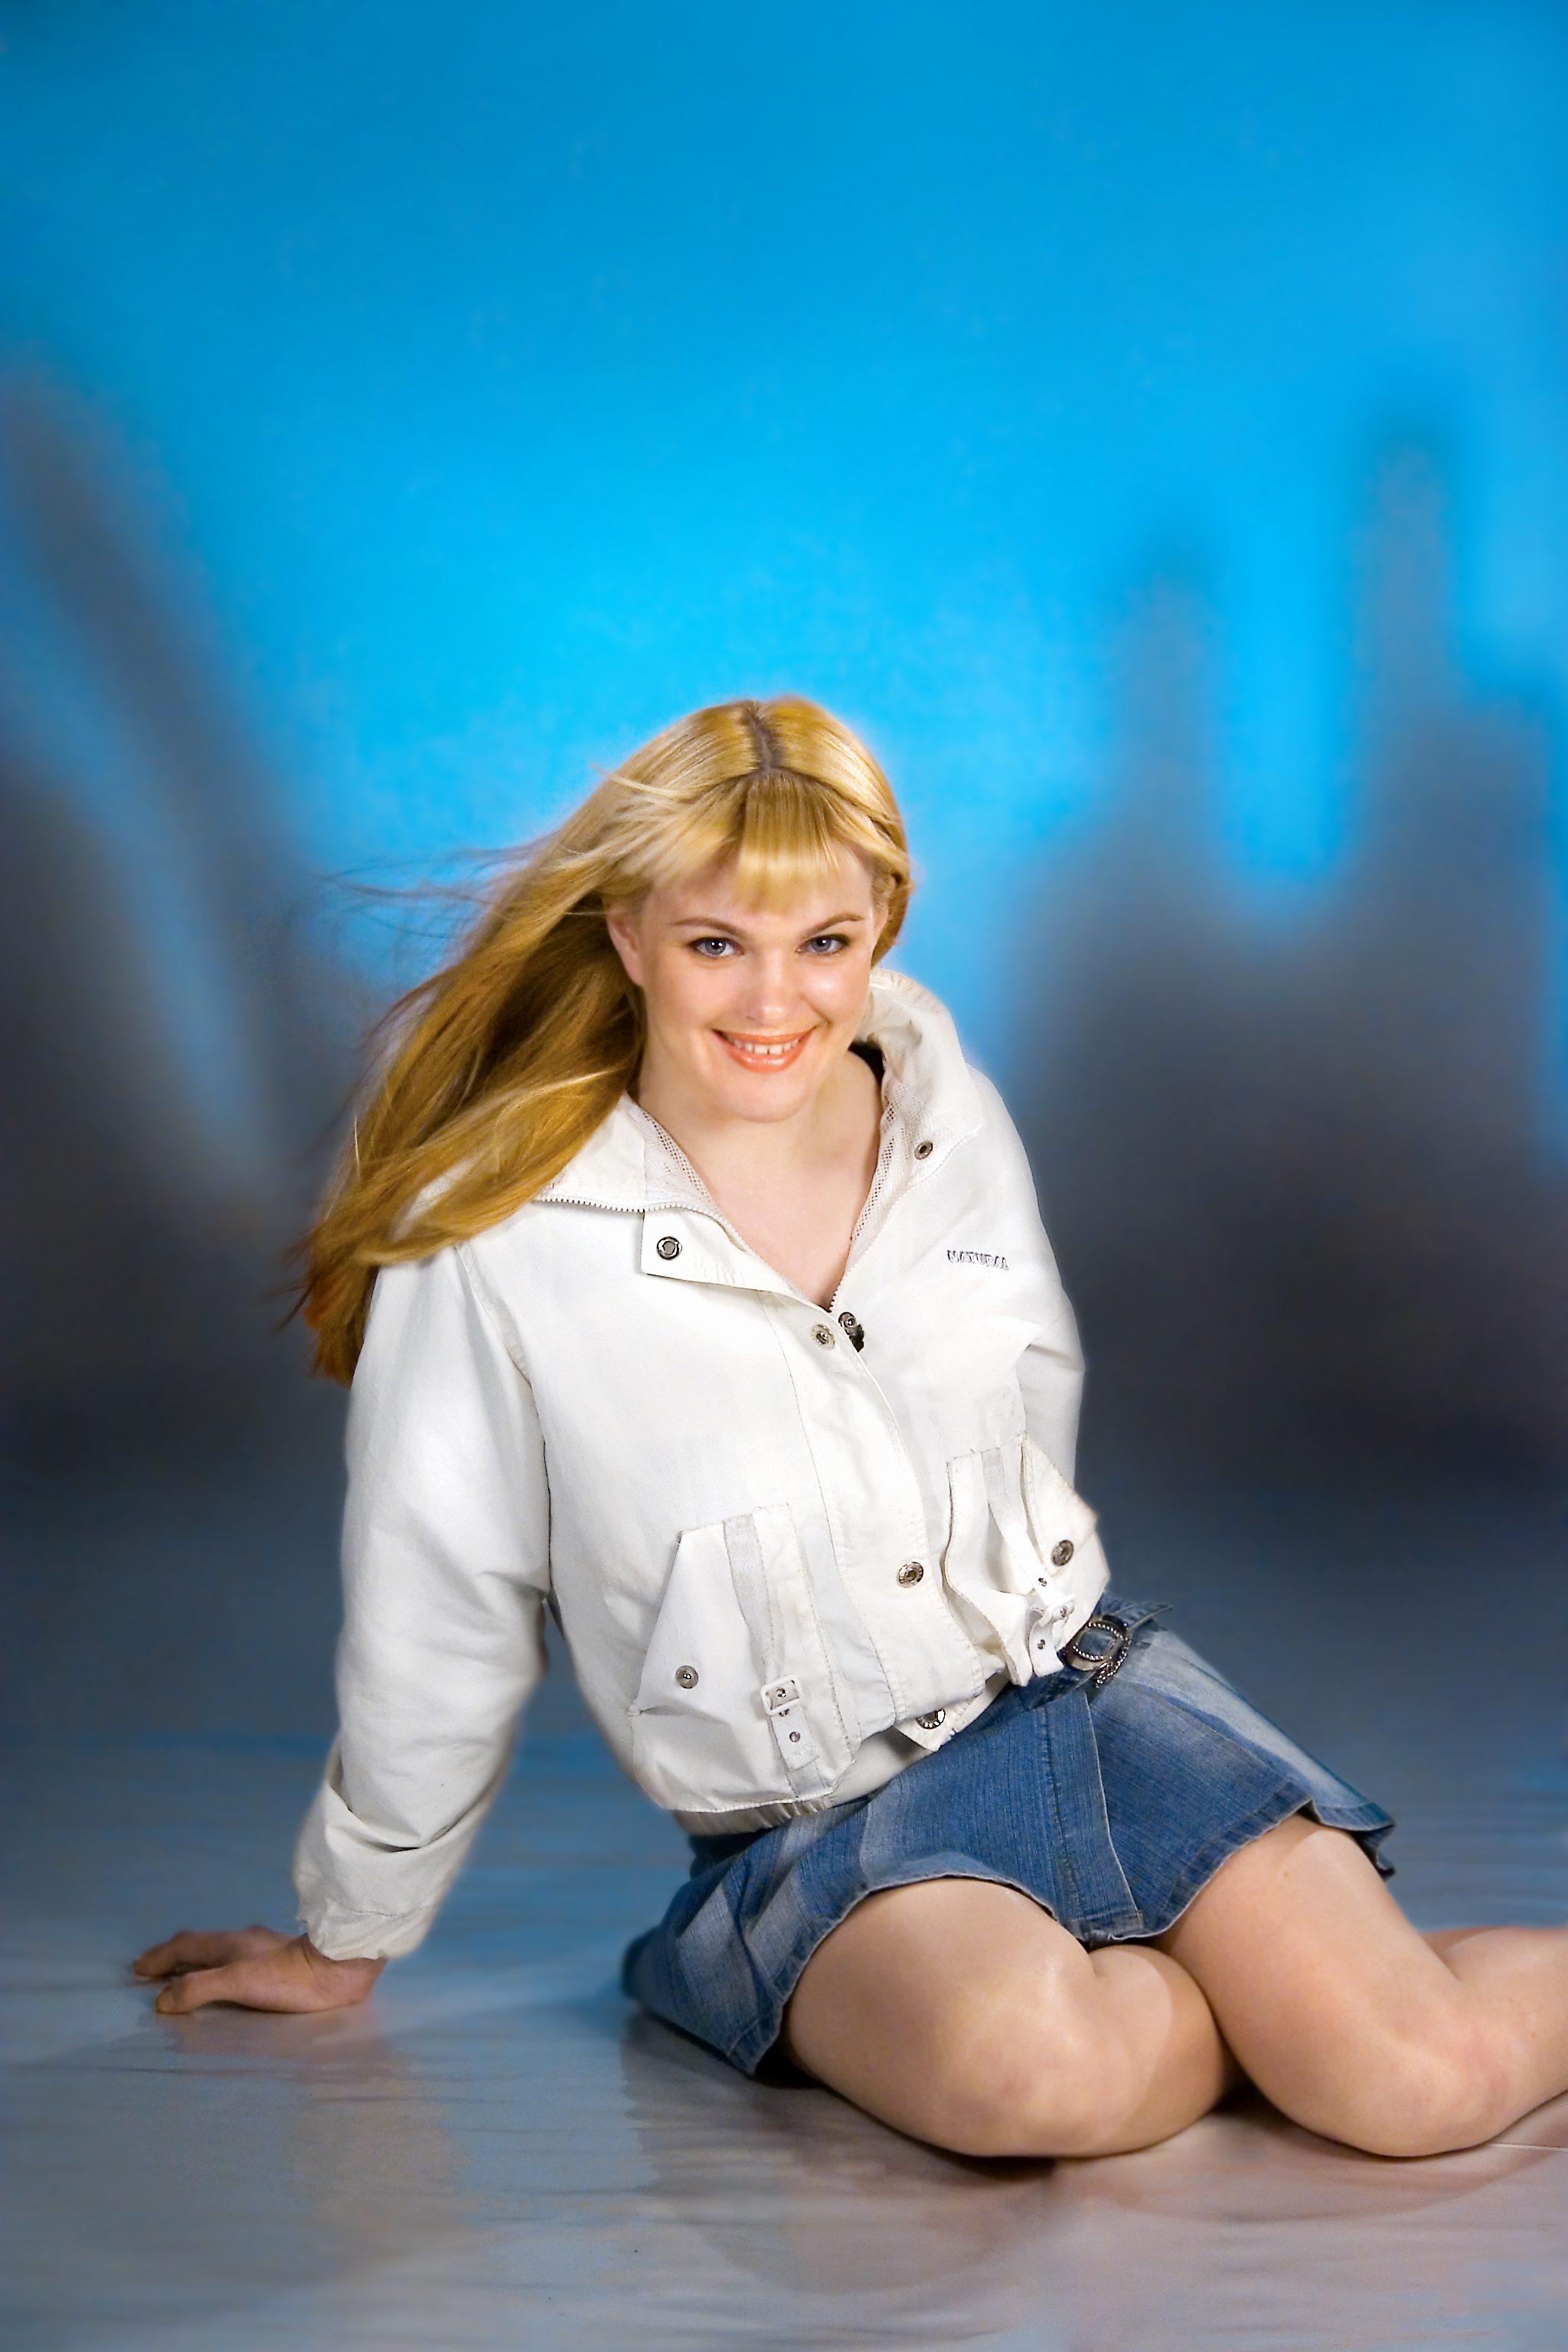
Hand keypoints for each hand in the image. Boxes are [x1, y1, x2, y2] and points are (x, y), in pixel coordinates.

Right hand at [131, 1925, 385, 2015]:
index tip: (136, 1969)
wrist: (342, 1967)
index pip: (184, 1946)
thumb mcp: (240, 1981)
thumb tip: (162, 1999)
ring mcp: (263, 1951)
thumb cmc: (290, 1977)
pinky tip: (229, 1981)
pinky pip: (236, 1963)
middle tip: (151, 1972)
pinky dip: (218, 1970)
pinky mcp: (281, 1963)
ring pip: (219, 1953)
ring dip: (196, 1963)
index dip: (159, 1958)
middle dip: (173, 1958)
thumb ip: (201, 1988)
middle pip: (199, 1946)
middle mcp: (243, 1942)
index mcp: (230, 1944)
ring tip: (182, 1977)